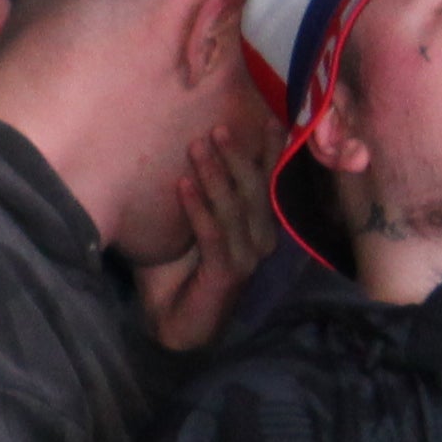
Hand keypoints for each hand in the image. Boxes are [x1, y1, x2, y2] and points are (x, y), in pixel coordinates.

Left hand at [132, 117, 277, 351]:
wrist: (172, 323)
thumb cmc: (177, 271)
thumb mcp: (187, 224)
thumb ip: (196, 192)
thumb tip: (188, 144)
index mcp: (257, 225)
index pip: (266, 182)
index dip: (269, 151)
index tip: (268, 118)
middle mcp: (260, 239)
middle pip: (254, 189)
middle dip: (236, 156)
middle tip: (216, 129)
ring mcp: (247, 257)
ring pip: (234, 207)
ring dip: (214, 174)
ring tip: (196, 146)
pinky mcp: (228, 273)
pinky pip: (212, 234)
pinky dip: (197, 208)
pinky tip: (182, 186)